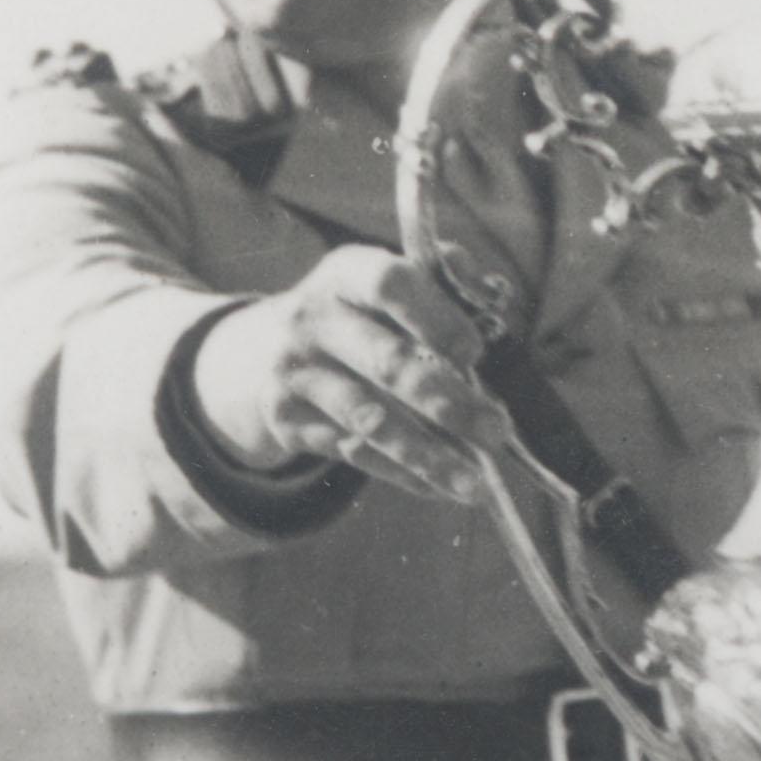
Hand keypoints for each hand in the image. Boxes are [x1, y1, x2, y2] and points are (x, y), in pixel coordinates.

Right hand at [186, 237, 518, 508]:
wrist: (264, 353)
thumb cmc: (356, 316)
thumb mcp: (383, 286)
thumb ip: (442, 284)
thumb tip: (489, 300)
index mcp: (345, 274)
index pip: (390, 285)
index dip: (437, 317)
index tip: (476, 353)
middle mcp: (312, 320)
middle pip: (387, 363)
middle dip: (449, 403)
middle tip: (496, 431)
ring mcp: (295, 373)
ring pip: (371, 421)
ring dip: (429, 455)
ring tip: (474, 485)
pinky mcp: (287, 420)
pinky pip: (355, 453)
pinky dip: (403, 474)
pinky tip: (439, 487)